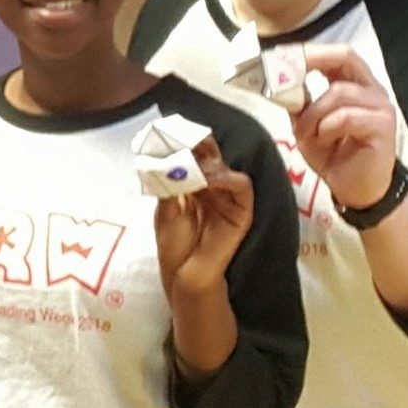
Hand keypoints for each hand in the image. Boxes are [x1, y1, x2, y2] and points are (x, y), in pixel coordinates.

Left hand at [154, 138, 253, 297]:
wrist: (184, 275)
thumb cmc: (174, 245)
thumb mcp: (165, 209)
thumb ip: (169, 182)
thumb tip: (167, 156)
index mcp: (193, 185)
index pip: (194, 156)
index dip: (185, 143)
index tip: (170, 132)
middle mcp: (212, 188)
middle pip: (211, 156)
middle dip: (197, 145)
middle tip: (182, 138)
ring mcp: (228, 198)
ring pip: (225, 167)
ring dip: (208, 162)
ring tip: (191, 164)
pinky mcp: (242, 211)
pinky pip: (242, 186)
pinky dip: (226, 178)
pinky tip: (208, 179)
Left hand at [292, 44, 399, 208]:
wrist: (356, 191)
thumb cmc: (335, 156)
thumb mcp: (307, 125)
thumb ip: (298, 102)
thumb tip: (275, 80)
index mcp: (355, 84)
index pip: (336, 54)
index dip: (308, 51)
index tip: (279, 57)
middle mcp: (372, 90)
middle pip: (345, 57)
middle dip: (311, 63)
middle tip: (286, 79)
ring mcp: (381, 106)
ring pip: (338, 92)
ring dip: (313, 113)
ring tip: (307, 133)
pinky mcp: (383, 126)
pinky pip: (346, 116)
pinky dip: (326, 128)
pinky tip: (324, 141)